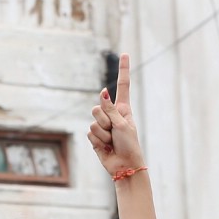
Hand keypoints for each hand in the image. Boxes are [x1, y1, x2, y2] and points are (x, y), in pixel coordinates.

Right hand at [88, 53, 144, 177]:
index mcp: (123, 108)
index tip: (124, 53)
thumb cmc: (129, 144)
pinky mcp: (94, 136)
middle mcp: (112, 114)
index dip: (123, 69)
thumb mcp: (122, 124)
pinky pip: (90, 133)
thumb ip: (110, 109)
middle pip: (98, 107)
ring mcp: (102, 125)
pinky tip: (105, 146)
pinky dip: (97, 140)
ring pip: (93, 120)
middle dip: (105, 120)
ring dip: (102, 133)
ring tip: (111, 141)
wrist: (124, 165)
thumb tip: (103, 91)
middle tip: (114, 131)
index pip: (122, 85)